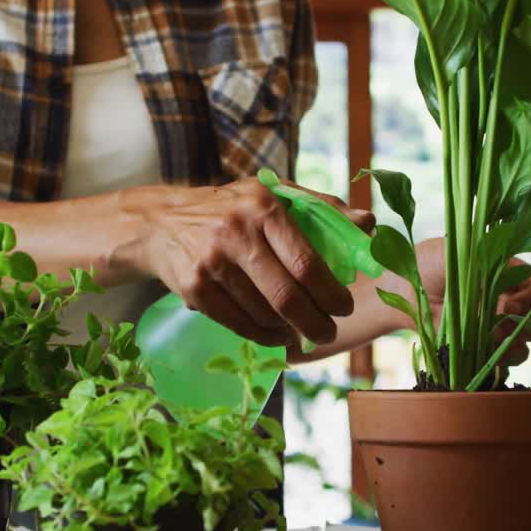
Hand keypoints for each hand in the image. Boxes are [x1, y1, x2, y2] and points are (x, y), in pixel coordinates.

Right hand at [144, 178, 374, 346]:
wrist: (162, 222)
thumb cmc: (231, 209)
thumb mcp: (272, 195)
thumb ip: (322, 208)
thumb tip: (369, 223)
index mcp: (264, 207)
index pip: (306, 262)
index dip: (331, 293)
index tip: (344, 307)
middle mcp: (236, 233)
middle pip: (287, 296)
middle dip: (316, 323)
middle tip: (328, 332)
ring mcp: (212, 263)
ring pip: (264, 314)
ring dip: (289, 330)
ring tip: (300, 330)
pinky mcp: (194, 288)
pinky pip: (238, 324)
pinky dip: (263, 335)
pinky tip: (275, 333)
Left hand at [387, 237, 530, 364]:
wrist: (405, 287)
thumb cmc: (432, 261)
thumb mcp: (459, 251)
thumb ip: (486, 267)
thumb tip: (505, 300)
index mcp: (512, 276)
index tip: (509, 303)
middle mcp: (511, 303)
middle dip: (526, 325)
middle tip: (499, 320)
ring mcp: (497, 328)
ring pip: (526, 345)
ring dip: (513, 345)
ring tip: (489, 337)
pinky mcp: (482, 348)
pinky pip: (504, 362)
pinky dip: (499, 361)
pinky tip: (482, 351)